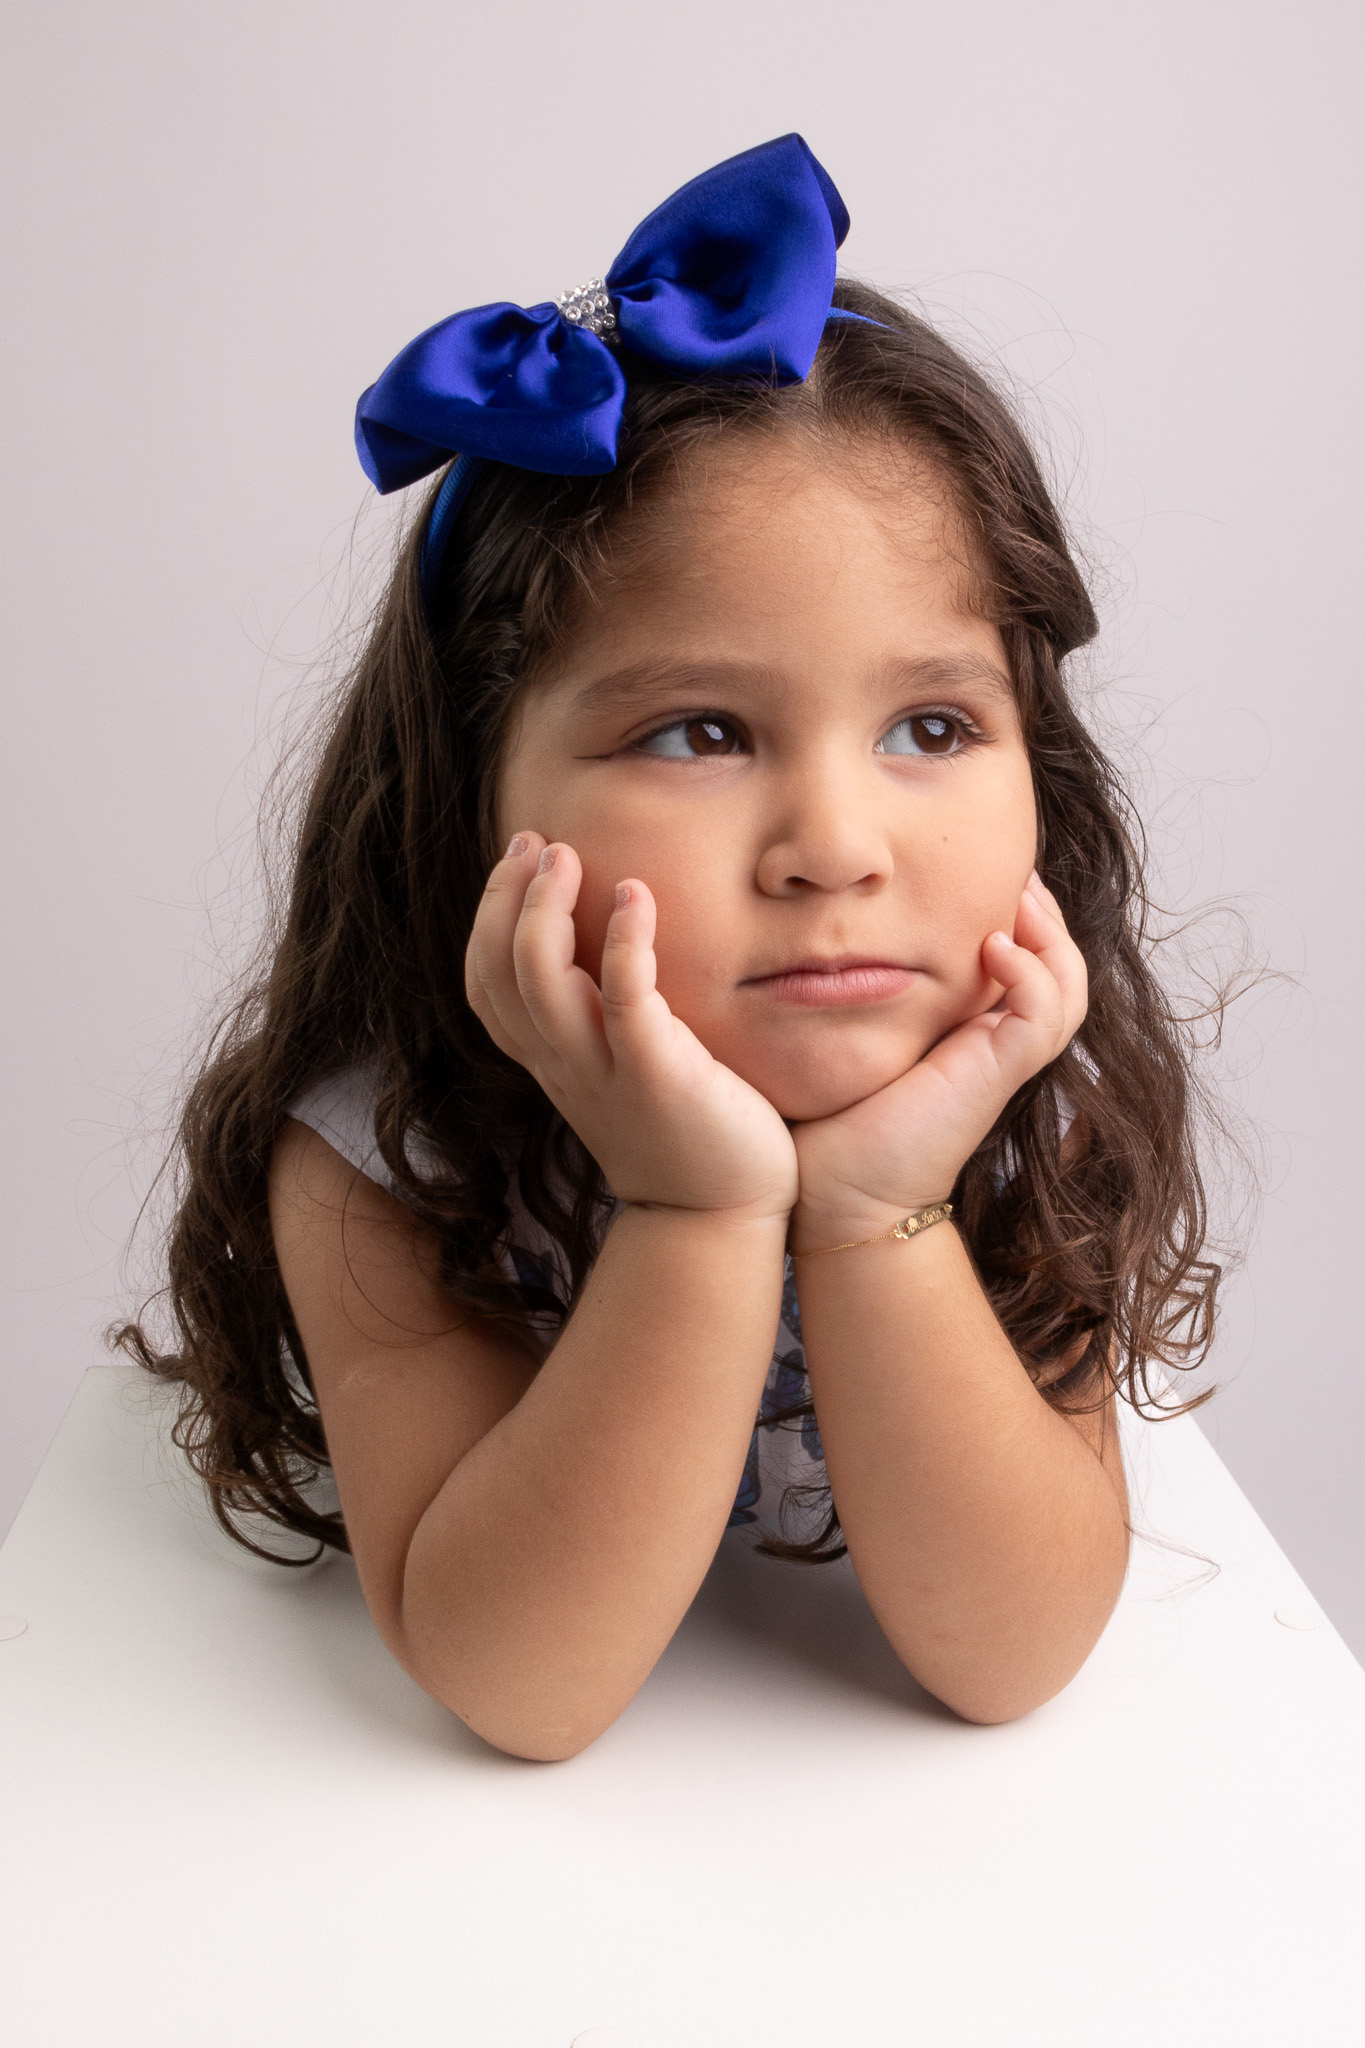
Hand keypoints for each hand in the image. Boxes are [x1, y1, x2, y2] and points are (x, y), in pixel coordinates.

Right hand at [466, 834, 798, 1223]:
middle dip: (506, 897)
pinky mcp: (655, 1073)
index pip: (484, 985)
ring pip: (538, 978)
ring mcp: (602, 1070)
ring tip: (567, 855)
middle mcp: (563, 1065)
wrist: (720, 1215)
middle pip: (497, 971)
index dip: (487, 918)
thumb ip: (604, 1022)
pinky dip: (623, 940)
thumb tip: (609, 957)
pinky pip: (622, 996)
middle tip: (537, 842)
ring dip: (545, 907)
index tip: (518, 861)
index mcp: (551, 1063)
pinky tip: (636, 896)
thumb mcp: (624, 1072)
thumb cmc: (686, 1134)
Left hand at [790, 872, 1086, 1248]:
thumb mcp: (847, 1029)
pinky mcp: (995, 1077)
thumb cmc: (827, 1114)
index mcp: (965, 1029)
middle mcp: (991, 1042)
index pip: (1020, 957)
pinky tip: (994, 946)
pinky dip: (1029, 975)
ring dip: (1050, 935)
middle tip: (1013, 868)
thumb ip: (852, 983)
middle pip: (1057, 965)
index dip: (1015, 911)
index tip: (977, 867)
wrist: (833, 1192)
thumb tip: (820, 923)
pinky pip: (1041, 1017)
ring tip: (1017, 895)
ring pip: (1066, 986)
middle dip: (1044, 911)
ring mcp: (998, 1061)